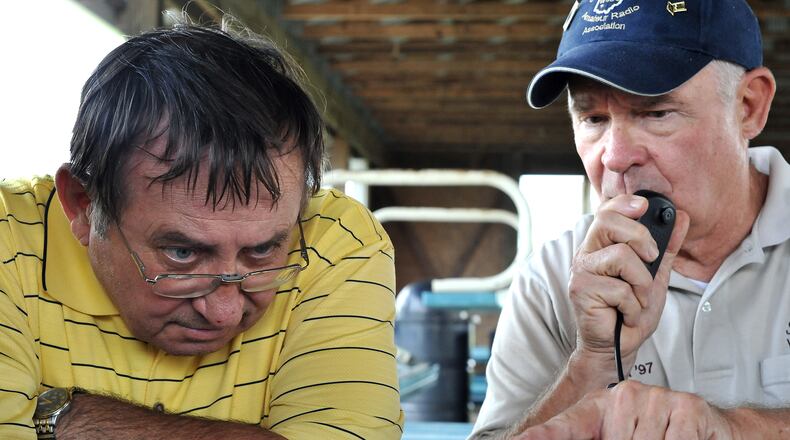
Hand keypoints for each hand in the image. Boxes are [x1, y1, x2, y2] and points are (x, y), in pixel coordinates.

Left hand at [515, 381, 733, 439]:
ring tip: (666, 438)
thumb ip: (598, 436)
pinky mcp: (687, 408)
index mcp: (604, 405)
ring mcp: (657, 399)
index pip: (568, 424)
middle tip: (644, 437)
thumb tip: (544, 439)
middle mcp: (625, 396)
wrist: (710, 426)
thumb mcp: (623, 434)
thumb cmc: (661, 433)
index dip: (544, 435)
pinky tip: (682, 438)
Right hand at [568, 194, 688, 370]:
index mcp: (602, 245)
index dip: (624, 203)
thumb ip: (666, 247)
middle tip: (650, 259)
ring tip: (638, 299)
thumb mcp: (657, 275)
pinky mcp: (581, 290)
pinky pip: (620, 288)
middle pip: (609, 221)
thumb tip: (680, 217)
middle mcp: (587, 253)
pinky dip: (633, 305)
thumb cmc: (630, 311)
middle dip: (640, 237)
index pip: (606, 211)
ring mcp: (582, 271)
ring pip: (621, 256)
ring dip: (641, 283)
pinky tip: (627, 313)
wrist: (618, 346)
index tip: (644, 206)